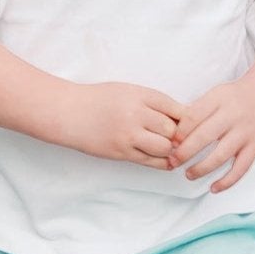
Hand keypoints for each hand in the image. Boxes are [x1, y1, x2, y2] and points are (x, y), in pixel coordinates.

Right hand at [61, 83, 182, 168]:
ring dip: (169, 149)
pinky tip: (164, 160)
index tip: (184, 123)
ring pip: (165, 148)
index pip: (176, 108)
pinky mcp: (122, 152)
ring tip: (165, 147)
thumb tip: (180, 118)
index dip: (185, 119)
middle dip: (177, 135)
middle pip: (172, 129)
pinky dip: (162, 162)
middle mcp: (136, 114)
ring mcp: (128, 135)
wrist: (69, 112)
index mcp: (140, 95)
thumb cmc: (99, 100)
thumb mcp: (127, 91)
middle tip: (175, 137)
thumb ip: (152, 102)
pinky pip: (151, 161)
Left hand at [171, 79, 254, 193]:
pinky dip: (227, 181)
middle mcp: (233, 115)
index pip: (193, 116)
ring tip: (188, 175)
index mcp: (219, 99)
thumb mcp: (216, 94)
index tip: (169, 142)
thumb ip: (198, 110)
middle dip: (185, 152)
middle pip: (204, 136)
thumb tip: (173, 134)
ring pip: (221, 155)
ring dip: (202, 168)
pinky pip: (240, 168)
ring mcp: (246, 132)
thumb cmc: (234, 98)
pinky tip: (213, 188)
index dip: (179, 132)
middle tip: (172, 162)